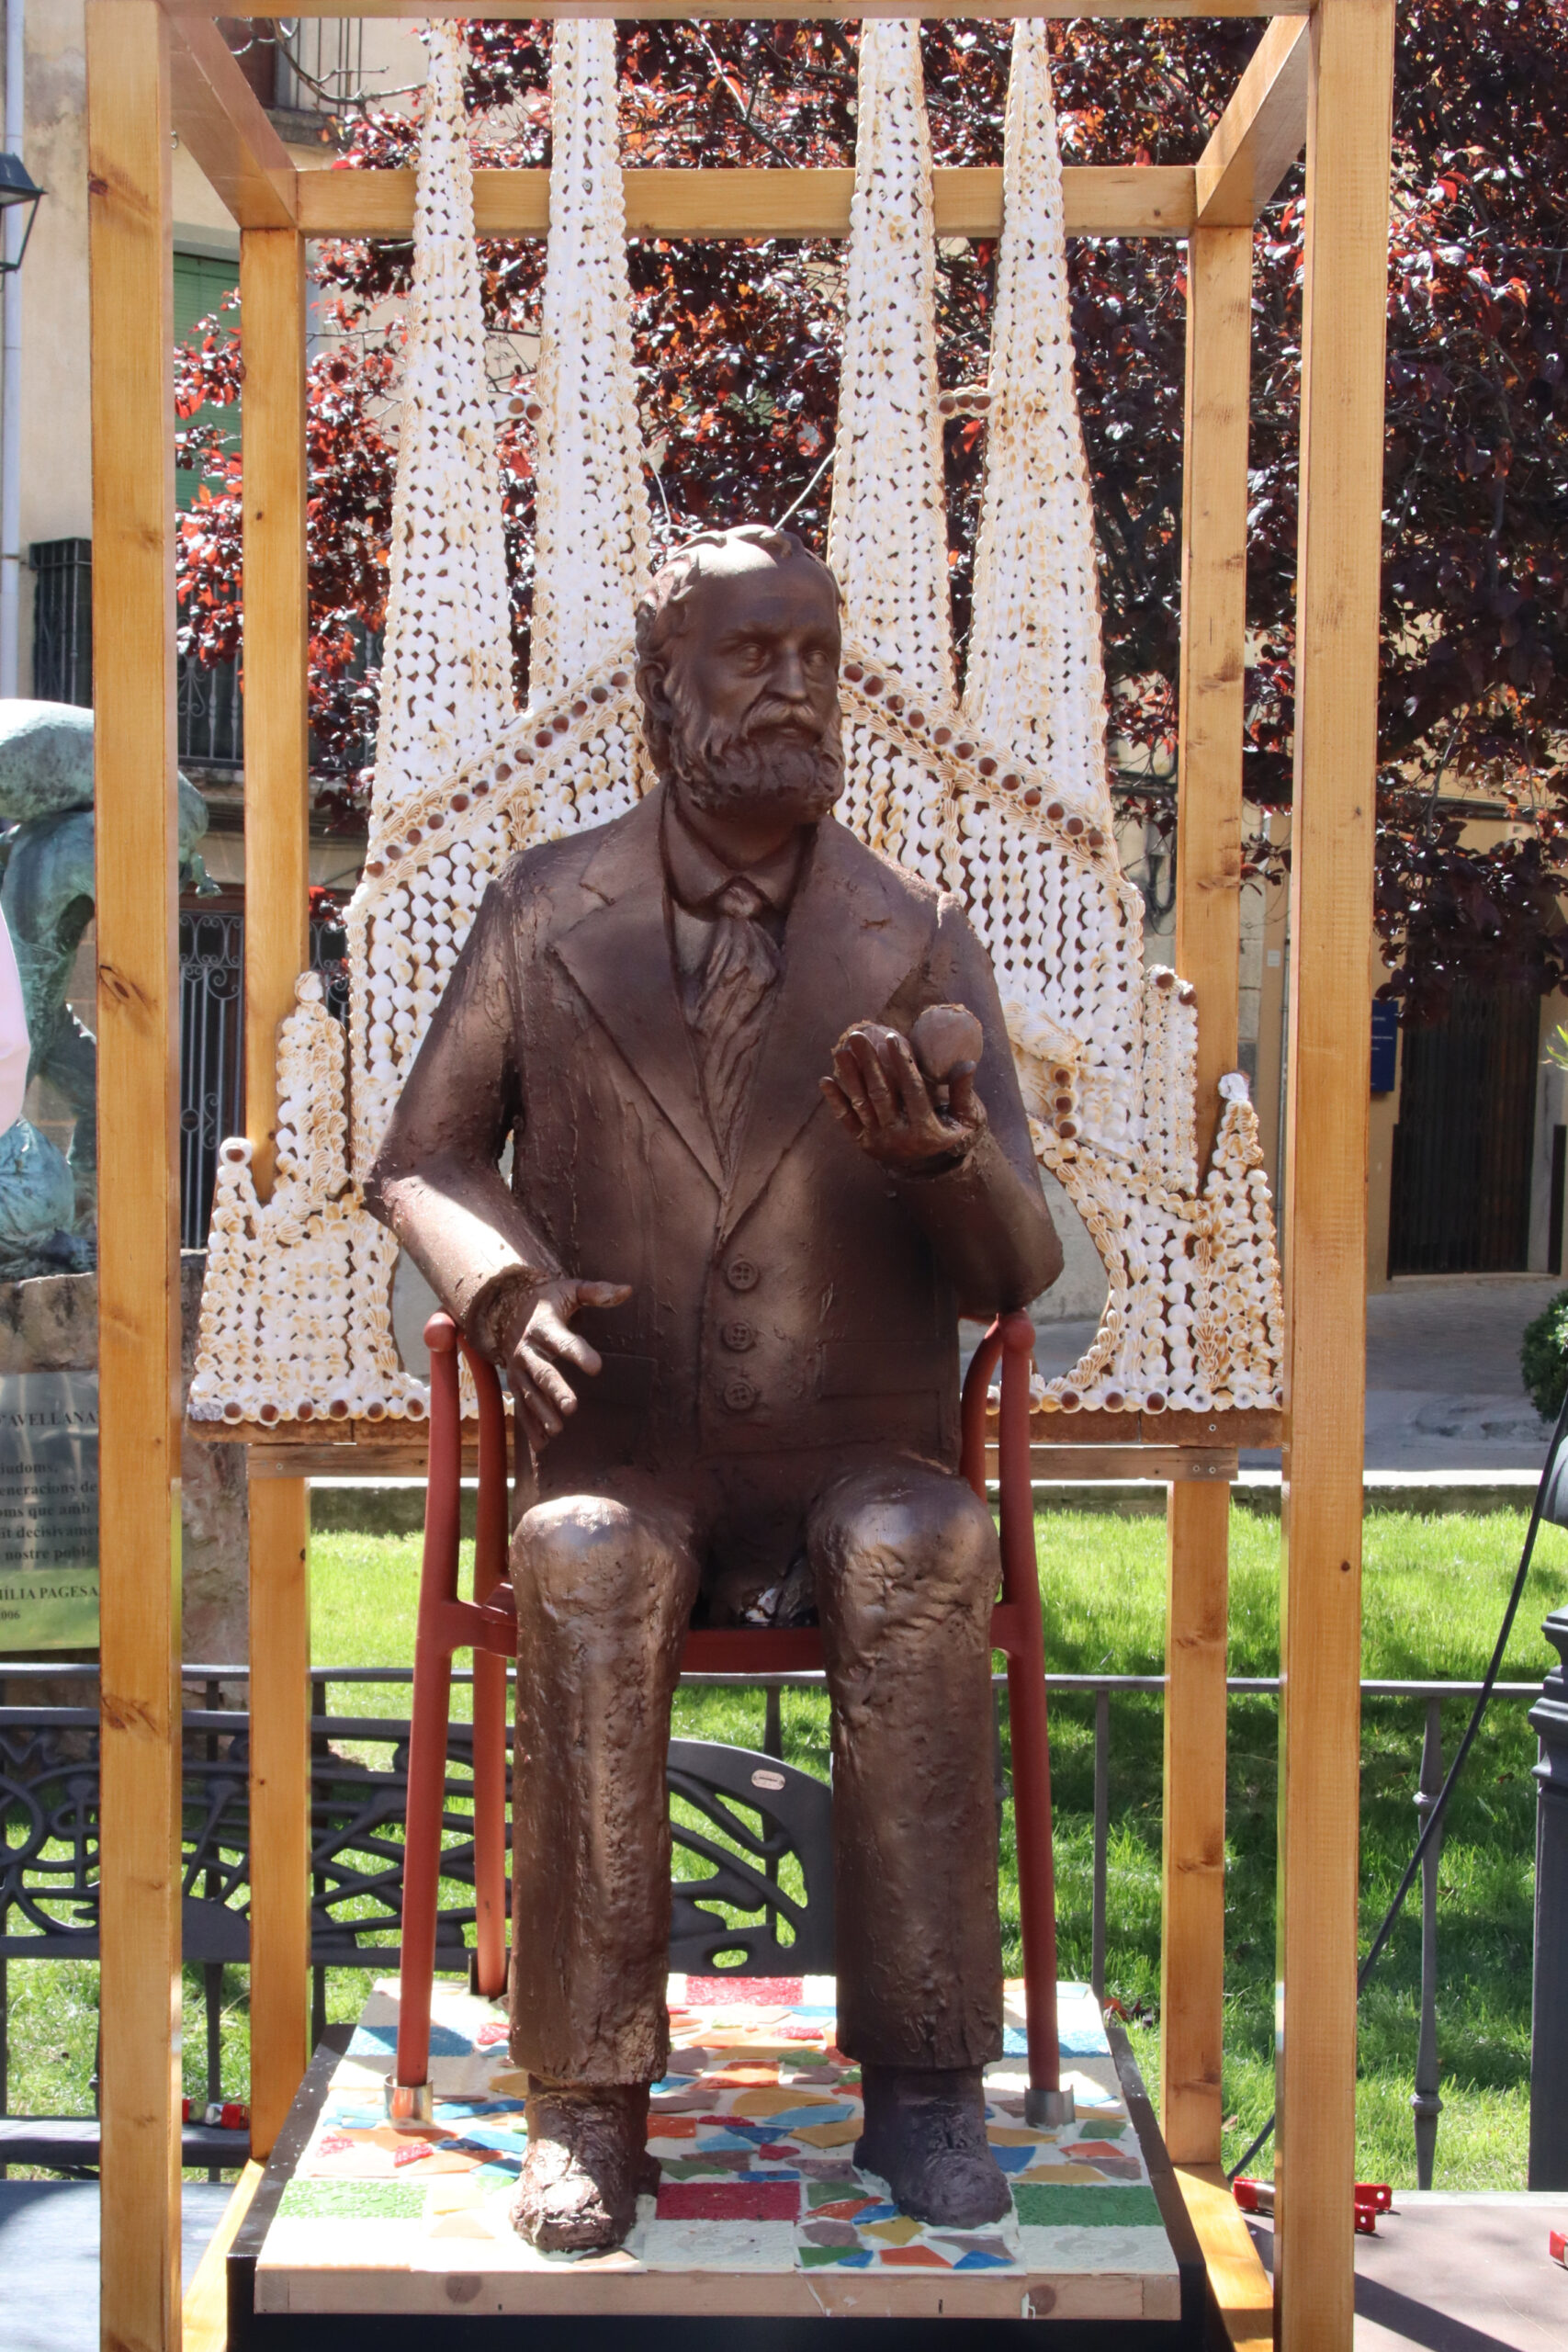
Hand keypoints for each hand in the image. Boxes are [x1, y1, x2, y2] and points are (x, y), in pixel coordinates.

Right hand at [499, 1275, 631, 1448]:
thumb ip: (597, 1292)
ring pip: (530, 1394)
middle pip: (542, 1372)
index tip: (597, 1366)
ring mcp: (518, 1369)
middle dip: (556, 1390)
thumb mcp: (569, 1291)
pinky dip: (530, 1426)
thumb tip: (627, 1290)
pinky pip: (521, 1406)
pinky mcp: (515, 1383)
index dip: (579, 1353)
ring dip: (542, 1413)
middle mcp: (527, 1350)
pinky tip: (542, 1444)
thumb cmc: (547, 1301)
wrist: (506, 1309)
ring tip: (557, 1430)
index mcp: (544, 1326)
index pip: (563, 1341)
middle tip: (572, 1407)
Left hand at [820, 1022, 985, 1172]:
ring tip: (842, 1050)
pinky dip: (836, 1101)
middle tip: (858, 1036)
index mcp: (926, 1131)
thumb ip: (963, 1092)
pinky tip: (826, 1080)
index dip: (903, 1064)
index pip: (912, 1091)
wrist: (931, 1168)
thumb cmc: (950, 1131)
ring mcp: (879, 1142)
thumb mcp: (966, 1118)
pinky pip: (847, 1120)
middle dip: (868, 1063)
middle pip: (882, 1094)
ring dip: (850, 1076)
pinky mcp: (864, 1144)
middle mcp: (900, 1139)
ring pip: (862, 1105)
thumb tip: (966, 1063)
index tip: (892, 1038)